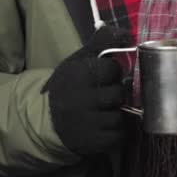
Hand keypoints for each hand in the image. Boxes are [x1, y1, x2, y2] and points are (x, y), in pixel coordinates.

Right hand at [42, 26, 131, 155]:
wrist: (49, 119)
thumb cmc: (72, 86)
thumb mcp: (81, 60)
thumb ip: (103, 43)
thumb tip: (128, 34)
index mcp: (77, 75)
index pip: (111, 69)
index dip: (113, 72)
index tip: (105, 76)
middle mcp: (79, 100)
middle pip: (119, 94)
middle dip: (116, 95)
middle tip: (104, 96)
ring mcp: (86, 123)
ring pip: (121, 116)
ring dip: (117, 114)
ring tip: (103, 112)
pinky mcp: (93, 143)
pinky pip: (120, 135)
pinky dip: (117, 132)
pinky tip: (104, 126)